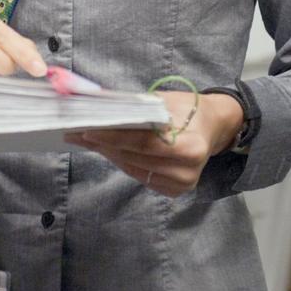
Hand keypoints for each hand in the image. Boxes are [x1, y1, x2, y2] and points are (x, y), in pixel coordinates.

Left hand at [65, 91, 244, 197]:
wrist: (213, 126)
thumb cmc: (190, 108)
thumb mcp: (167, 100)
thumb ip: (139, 108)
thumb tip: (102, 108)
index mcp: (191, 147)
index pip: (143, 143)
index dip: (114, 137)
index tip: (87, 130)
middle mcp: (187, 171)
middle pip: (135, 157)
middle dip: (104, 144)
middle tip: (77, 132)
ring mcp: (181, 185)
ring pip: (133, 168)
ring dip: (108, 153)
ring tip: (85, 138)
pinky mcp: (174, 190)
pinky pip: (139, 175)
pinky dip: (122, 161)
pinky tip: (106, 149)